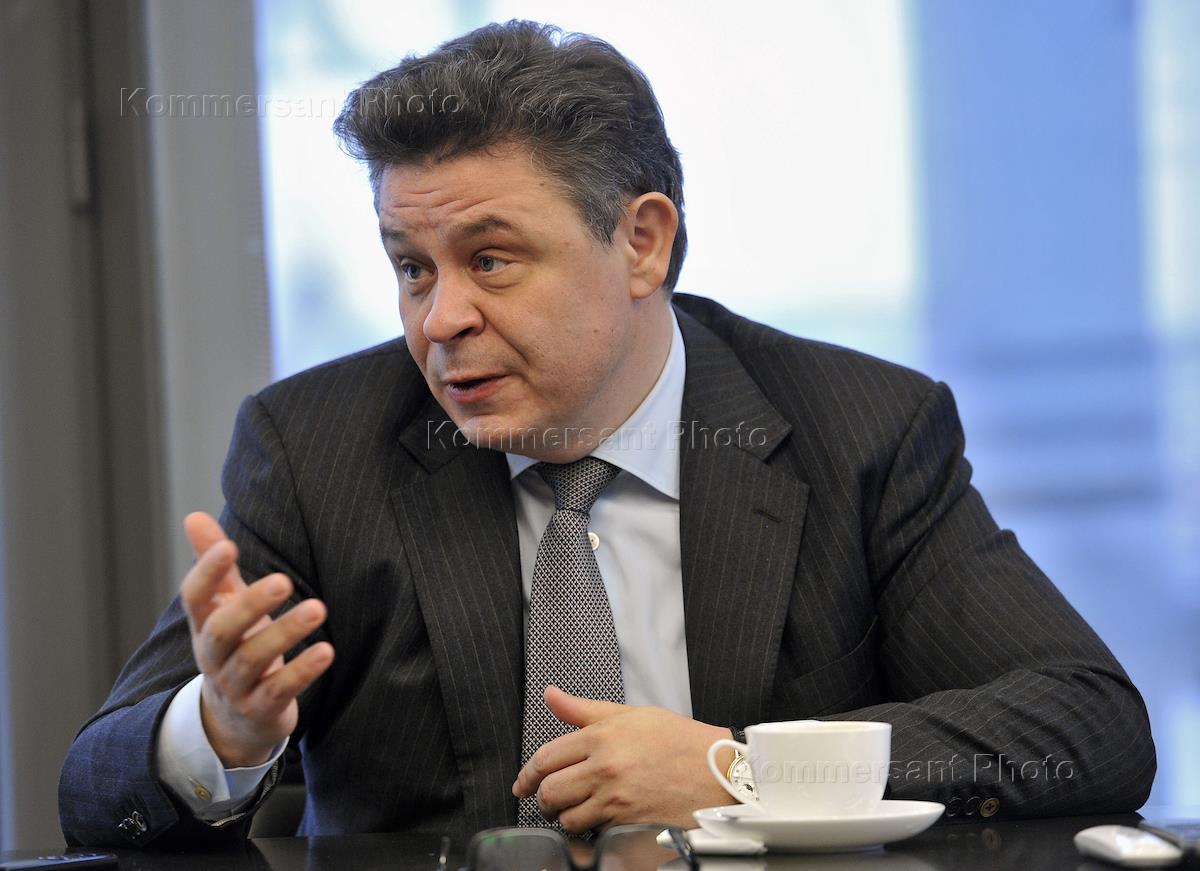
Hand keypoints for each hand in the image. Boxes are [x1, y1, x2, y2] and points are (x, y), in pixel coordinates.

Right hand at [180, 512, 333, 767]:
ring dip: (286, 633)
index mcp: (204, 624)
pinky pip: (279, 690)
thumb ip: (216, 564)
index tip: (229, 546)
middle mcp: (213, 655)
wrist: (234, 720)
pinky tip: (327, 650)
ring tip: (318, 608)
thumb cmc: (235, 646)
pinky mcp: (261, 709)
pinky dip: (302, 671)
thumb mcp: (224, 606)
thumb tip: (193, 515)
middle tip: (282, 580)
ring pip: (253, 660)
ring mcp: (235, 685)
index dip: (207, 572)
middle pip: (222, 631)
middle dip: (250, 605)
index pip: (194, 597)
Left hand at [511, 686, 733, 832]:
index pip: (547, 756)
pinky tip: (592, 820)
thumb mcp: (631, 714)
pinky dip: (585, 828)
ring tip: (568, 810)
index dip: (528, 773)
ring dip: (561, 815)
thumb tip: (551, 695)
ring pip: (566, 815)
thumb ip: (584, 709)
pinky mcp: (627, 821)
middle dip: (540, 797)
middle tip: (544, 799)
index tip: (523, 781)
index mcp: (602, 735)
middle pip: (549, 789)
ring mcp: (615, 796)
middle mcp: (604, 766)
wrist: (718, 771)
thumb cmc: (680, 741)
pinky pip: (590, 830)